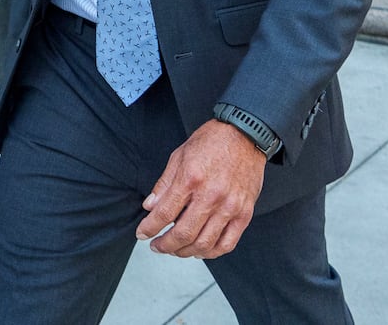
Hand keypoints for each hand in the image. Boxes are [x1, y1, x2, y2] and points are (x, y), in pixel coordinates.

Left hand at [135, 119, 265, 258]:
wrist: (245, 134)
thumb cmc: (211, 142)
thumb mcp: (179, 156)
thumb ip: (164, 184)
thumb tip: (150, 207)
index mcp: (190, 179)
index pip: (165, 213)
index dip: (150, 228)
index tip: (142, 234)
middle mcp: (211, 196)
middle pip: (184, 233)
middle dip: (165, 245)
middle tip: (157, 246)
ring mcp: (230, 207)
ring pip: (204, 243)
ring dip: (185, 252)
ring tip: (176, 250)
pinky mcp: (245, 213)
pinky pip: (228, 243)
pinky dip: (212, 252)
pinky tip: (200, 250)